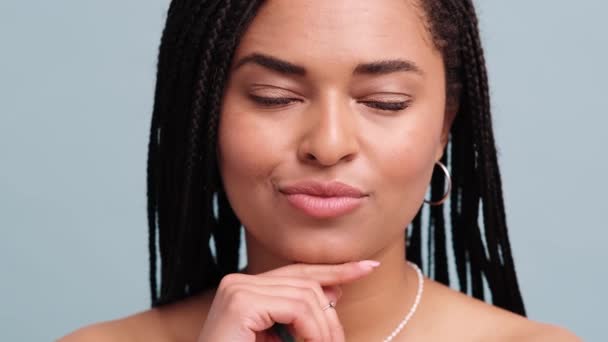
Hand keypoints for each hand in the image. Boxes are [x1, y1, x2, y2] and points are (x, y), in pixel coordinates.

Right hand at [196, 260, 380, 341]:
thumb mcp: (282, 339)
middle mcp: (238, 282)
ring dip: (324, 329)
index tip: (366, 267)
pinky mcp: (241, 302)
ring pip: (306, 296)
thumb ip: (303, 315)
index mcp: (246, 289)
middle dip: (330, 314)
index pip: (298, 273)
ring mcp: (238, 289)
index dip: (334, 270)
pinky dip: (312, 330)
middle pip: (305, 283)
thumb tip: (334, 292)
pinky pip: (296, 308)